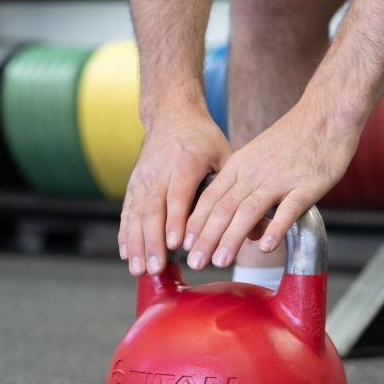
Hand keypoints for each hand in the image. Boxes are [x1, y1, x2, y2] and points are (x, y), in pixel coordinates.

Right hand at [120, 106, 229, 275]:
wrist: (171, 114)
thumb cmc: (203, 139)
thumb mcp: (225, 155)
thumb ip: (237, 191)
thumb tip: (257, 228)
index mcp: (184, 164)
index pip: (178, 197)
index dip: (175, 222)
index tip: (175, 246)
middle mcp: (159, 172)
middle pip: (153, 211)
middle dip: (152, 242)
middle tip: (155, 268)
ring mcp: (143, 179)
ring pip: (136, 215)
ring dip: (136, 245)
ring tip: (137, 270)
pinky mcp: (133, 185)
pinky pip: (127, 212)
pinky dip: (125, 234)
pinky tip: (125, 254)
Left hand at [182, 103, 361, 269]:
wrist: (326, 114)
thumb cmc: (294, 139)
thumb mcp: (259, 157)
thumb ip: (247, 189)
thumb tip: (244, 230)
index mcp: (240, 166)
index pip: (210, 198)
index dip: (195, 224)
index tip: (184, 247)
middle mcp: (255, 173)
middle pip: (223, 207)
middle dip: (206, 238)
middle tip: (195, 262)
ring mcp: (280, 179)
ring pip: (249, 210)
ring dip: (232, 237)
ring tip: (221, 261)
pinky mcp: (306, 185)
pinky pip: (288, 209)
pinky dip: (275, 228)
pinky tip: (266, 247)